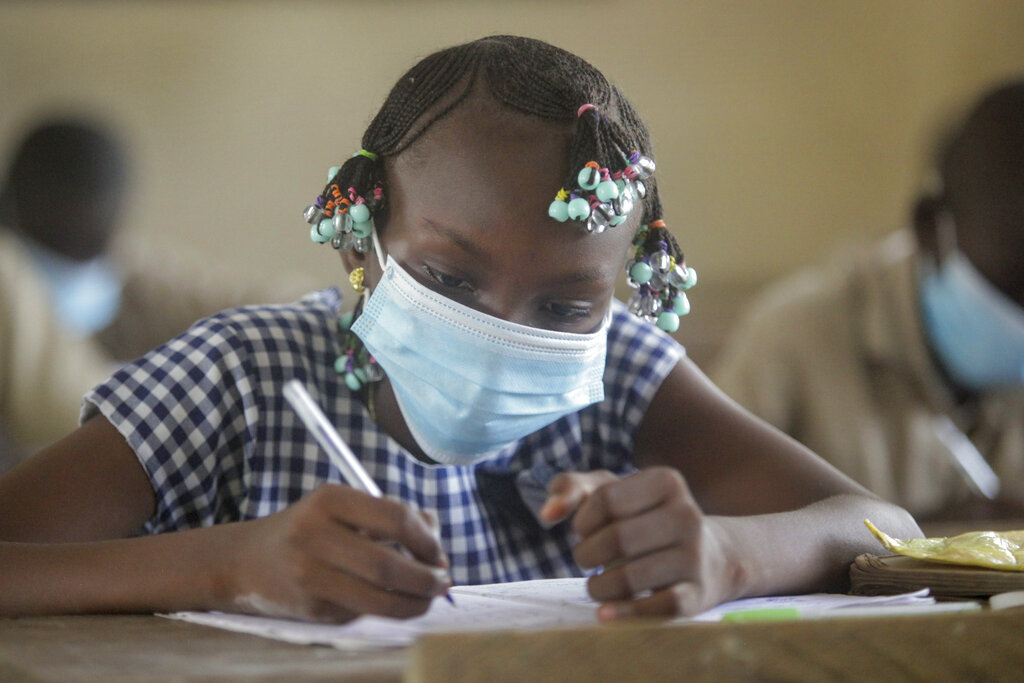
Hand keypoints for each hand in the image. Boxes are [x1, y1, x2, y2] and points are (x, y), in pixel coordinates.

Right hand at [220, 484, 450, 622]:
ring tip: (429, 597)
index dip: (426, 539)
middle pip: (389, 564)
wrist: (245, 562)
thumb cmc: (307, 530)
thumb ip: (388, 515)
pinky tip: (390, 601)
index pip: (395, 518)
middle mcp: (315, 535)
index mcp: (329, 499)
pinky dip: (385, 609)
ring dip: (416, 602)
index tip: (438, 551)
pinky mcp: (310, 608)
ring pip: (380, 599)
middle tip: (442, 579)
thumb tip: (434, 529)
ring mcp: (310, 575)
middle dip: (426, 577)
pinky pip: (362, 612)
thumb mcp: (342, 508)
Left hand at [542, 467, 736, 620]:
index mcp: (666, 481)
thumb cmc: (641, 518)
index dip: (583, 520)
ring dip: (599, 588)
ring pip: (632, 577)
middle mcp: (687, 514)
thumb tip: (548, 513)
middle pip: (617, 539)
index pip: (606, 499)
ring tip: (596, 586)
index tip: (584, 531)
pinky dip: (625, 614)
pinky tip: (605, 614)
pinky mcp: (698, 594)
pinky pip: (659, 607)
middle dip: (587, 555)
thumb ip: (571, 489)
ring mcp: (696, 555)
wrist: (707, 556)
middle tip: (586, 561)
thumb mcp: (608, 492)